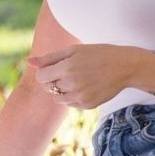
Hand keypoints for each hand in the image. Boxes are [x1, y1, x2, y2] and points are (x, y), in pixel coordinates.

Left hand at [28, 44, 145, 110]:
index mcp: (67, 67)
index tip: (55, 68)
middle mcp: (72, 84)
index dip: (45, 72)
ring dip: (61, 90)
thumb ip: (49, 58)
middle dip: (53, 80)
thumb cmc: (98, 54)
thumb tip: (29, 62)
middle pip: (48, 88)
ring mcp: (80, 96)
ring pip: (57, 98)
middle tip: (68, 72)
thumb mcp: (74, 50)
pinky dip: (72, 96)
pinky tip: (85, 86)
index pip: (41, 77)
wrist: (125, 67)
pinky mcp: (88, 105)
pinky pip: (70, 104)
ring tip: (76, 79)